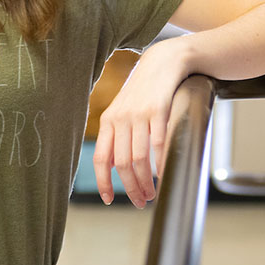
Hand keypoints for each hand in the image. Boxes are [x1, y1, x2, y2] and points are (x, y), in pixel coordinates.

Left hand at [92, 38, 188, 207]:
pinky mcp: (159, 110)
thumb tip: (113, 166)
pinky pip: (159, 144)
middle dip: (131, 188)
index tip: (109, 199)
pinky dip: (161, 164)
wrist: (162, 62)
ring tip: (152, 193)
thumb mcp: (123, 111)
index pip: (101, 158)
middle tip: (140, 201)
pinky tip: (163, 175)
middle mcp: (120, 118)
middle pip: (122, 164)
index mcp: (108, 121)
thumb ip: (116, 136)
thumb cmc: (143, 91)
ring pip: (139, 158)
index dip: (103, 182)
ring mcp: (139, 114)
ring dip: (146, 182)